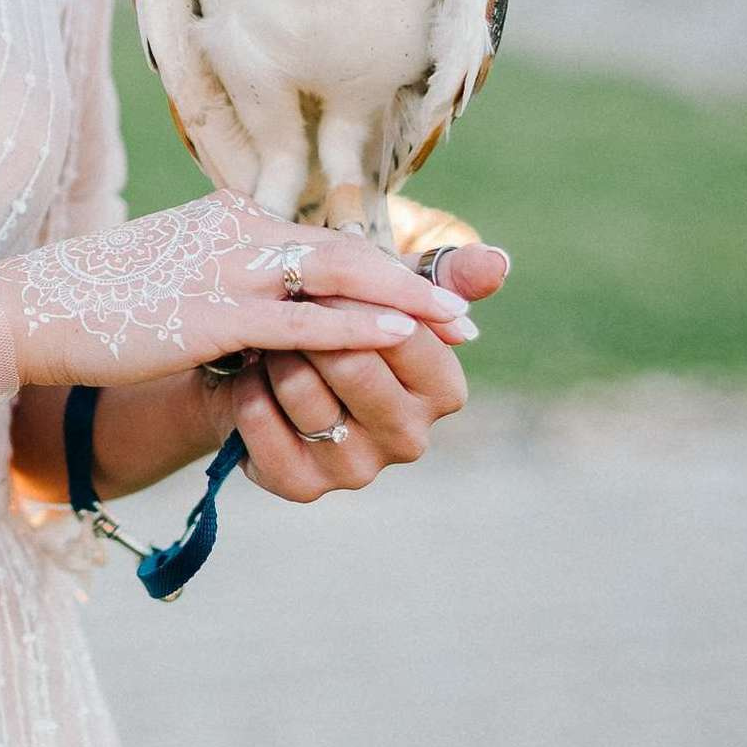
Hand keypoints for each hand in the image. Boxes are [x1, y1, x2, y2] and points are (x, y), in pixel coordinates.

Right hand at [0, 193, 476, 390]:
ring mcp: (224, 270)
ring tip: (458, 329)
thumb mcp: (166, 277)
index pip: (323, 238)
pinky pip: (301, 320)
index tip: (434, 290)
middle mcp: (234, 231)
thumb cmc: (89, 304)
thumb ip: (216, 277)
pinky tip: (402, 337)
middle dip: (415, 282)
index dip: (386, 265)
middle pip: (347, 248)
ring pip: (339, 276)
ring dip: (407, 302)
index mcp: (225, 219)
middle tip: (468, 312)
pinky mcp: (211, 315)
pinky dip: (359, 326)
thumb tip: (252, 304)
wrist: (25, 312)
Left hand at [232, 243, 509, 501]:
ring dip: (275, 354)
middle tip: (285, 300)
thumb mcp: (386, 293)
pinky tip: (247, 375)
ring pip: (303, 392)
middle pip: (355, 366)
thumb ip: (443, 276)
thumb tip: (498, 260)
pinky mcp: (303, 486)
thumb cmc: (338, 327)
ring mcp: (357, 470)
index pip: (406, 335)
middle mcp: (409, 438)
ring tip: (266, 337)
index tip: (323, 276)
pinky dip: (247, 390)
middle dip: (313, 325)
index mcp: (443, 391)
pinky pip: (261, 425)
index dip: (357, 301)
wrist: (263, 373)